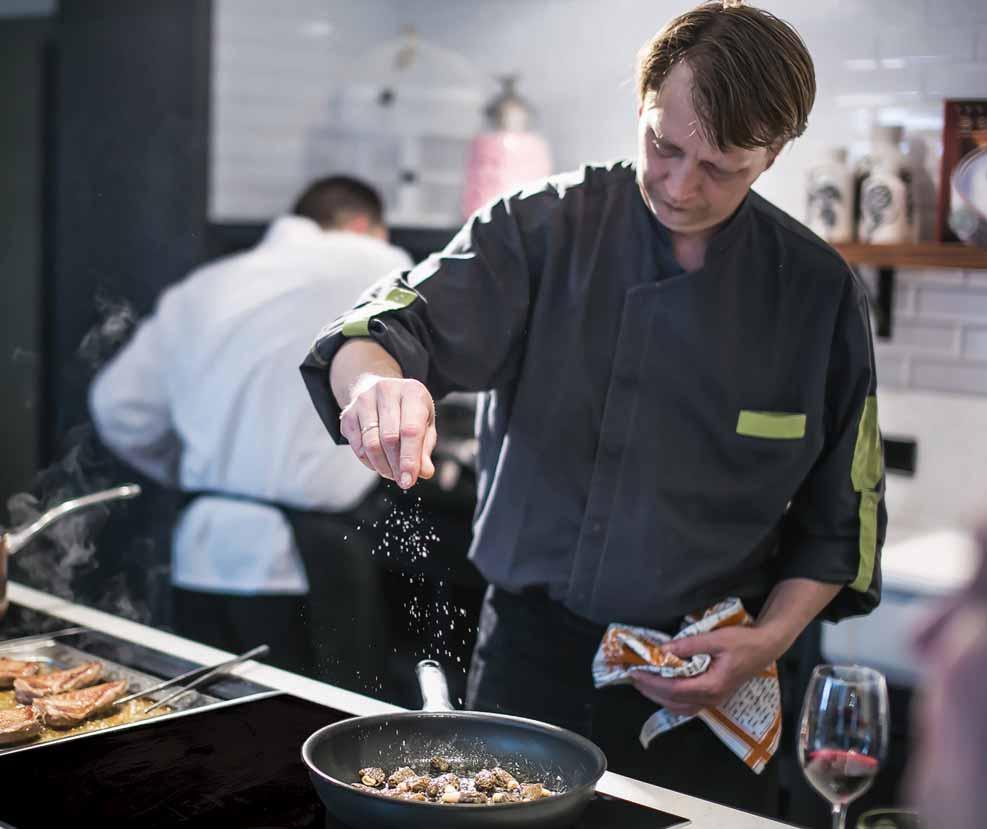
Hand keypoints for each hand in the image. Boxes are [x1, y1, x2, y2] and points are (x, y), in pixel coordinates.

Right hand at [338, 375, 436, 488]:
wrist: (383, 393)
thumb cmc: (409, 412)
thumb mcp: (425, 425)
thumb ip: (425, 448)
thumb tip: (424, 472)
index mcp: (412, 392)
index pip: (411, 430)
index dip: (410, 459)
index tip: (409, 481)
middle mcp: (386, 390)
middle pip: (389, 438)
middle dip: (396, 466)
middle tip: (402, 481)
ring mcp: (364, 400)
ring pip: (370, 443)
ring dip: (381, 466)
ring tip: (392, 473)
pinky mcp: (348, 413)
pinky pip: (357, 446)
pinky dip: (368, 461)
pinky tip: (379, 463)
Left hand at [630, 625, 780, 716]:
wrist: (765, 648)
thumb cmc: (743, 642)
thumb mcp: (715, 638)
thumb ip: (688, 645)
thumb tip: (663, 650)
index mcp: (712, 686)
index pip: (674, 689)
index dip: (652, 682)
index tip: (636, 672)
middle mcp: (712, 698)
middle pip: (674, 701)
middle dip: (650, 690)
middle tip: (633, 677)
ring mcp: (714, 700)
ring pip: (680, 707)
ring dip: (659, 697)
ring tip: (644, 683)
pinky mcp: (714, 696)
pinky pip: (688, 705)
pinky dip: (672, 699)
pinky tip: (663, 689)